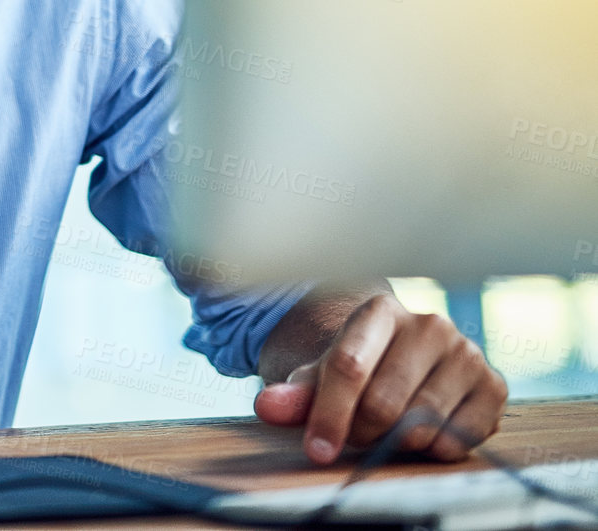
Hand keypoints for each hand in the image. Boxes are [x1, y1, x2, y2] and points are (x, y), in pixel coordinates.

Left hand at [254, 295, 506, 464]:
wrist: (408, 363)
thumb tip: (267, 407)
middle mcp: (429, 324)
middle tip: (357, 434)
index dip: (329, 415)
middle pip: (383, 402)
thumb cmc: (361, 370)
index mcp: (379, 311)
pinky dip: (436, 449)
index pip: (348, 366)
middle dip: (362, 432)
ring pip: (421, 424)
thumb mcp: (322, 376)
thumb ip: (295, 394)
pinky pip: (459, 439)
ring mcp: (466, 353)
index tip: (317, 449)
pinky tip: (425, 433)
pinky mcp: (494, 385)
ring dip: (396, 443)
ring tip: (389, 430)